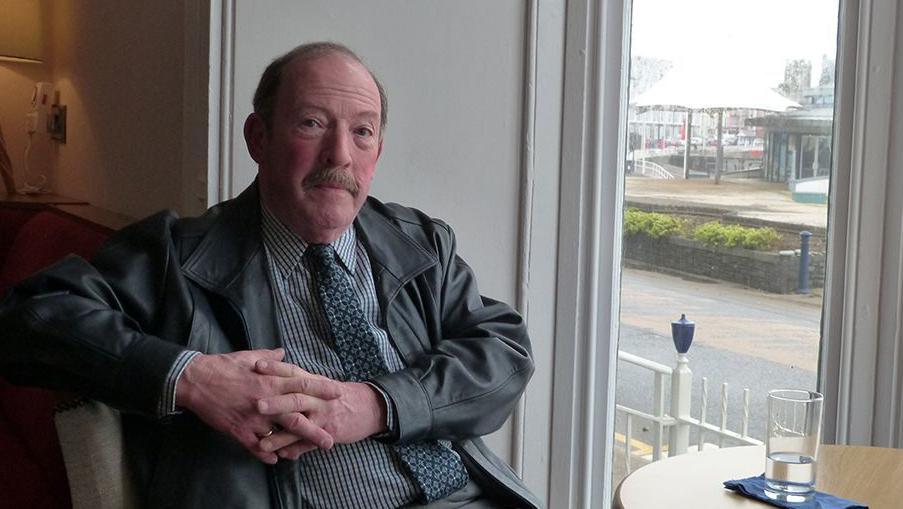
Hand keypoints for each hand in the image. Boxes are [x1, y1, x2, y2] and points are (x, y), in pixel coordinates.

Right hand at [175, 348, 340, 463]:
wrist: (196, 380)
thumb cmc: (223, 366)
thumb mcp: (249, 356)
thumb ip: (270, 357)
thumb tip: (283, 352)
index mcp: (270, 380)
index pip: (303, 384)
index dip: (322, 389)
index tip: (338, 393)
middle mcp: (266, 401)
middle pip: (297, 417)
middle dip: (316, 428)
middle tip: (331, 439)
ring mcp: (253, 418)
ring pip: (278, 435)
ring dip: (294, 446)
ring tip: (307, 454)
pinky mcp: (239, 430)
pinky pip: (256, 446)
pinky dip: (267, 453)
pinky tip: (276, 459)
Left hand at [253, 360, 387, 459]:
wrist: (369, 407)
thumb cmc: (338, 395)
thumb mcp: (321, 383)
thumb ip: (299, 378)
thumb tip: (276, 365)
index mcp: (315, 383)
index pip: (294, 372)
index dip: (276, 369)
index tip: (257, 366)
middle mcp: (319, 398)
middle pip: (296, 398)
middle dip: (277, 402)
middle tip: (257, 405)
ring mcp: (323, 416)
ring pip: (301, 425)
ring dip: (281, 435)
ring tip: (262, 443)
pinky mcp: (328, 433)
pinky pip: (309, 443)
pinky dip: (295, 450)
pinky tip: (281, 456)